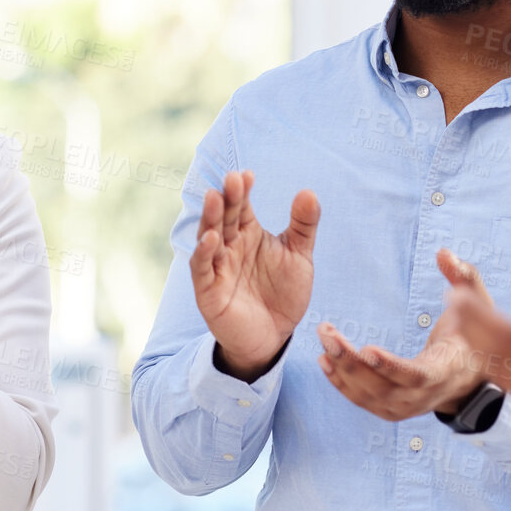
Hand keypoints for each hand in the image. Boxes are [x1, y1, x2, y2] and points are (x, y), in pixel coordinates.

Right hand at [191, 173, 318, 381]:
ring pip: (208, 238)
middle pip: (224, 217)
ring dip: (211, 218)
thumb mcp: (299, 256)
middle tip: (232, 180)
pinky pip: (202, 269)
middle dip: (227, 199)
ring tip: (216, 198)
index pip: (241, 206)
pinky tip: (211, 239)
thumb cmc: (283, 293)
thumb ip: (303, 225)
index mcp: (247, 234)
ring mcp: (216, 268)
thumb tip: (308, 191)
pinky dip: (203, 253)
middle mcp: (229, 247)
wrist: (275, 335)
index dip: (242, 190)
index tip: (248, 175)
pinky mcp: (208, 291)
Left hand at [318, 249, 490, 420]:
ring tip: (325, 338)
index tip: (368, 349)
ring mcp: (407, 407)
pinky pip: (362, 401)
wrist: (469, 377)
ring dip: (341, 369)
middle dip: (352, 363)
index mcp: (447, 370)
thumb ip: (463, 277)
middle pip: (384, 388)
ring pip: (369, 396)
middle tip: (328, 335)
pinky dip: (341, 383)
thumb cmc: (472, 335)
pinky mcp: (392, 410)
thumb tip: (444, 252)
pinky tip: (324, 360)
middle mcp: (426, 396)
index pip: (417, 376)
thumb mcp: (479, 305)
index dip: (392, 367)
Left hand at [442, 262, 510, 467]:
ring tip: (468, 323)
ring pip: (503, 377)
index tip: (457, 293)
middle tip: (453, 301)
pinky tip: (496, 352)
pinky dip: (501, 369)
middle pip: (496, 356)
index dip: (475, 315)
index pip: (505, 335)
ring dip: (480, 349)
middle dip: (469, 327)